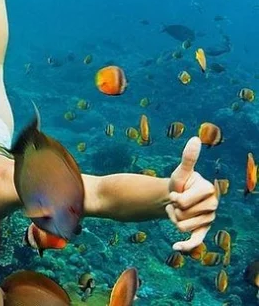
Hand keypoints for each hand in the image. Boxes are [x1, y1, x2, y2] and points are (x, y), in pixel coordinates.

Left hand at [165, 137, 217, 251]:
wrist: (177, 196)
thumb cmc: (180, 183)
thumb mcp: (182, 171)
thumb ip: (188, 158)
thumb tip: (195, 139)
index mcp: (210, 190)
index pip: (184, 202)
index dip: (174, 199)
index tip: (176, 193)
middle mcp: (213, 206)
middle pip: (183, 216)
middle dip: (174, 210)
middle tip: (176, 203)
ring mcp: (209, 220)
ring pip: (182, 227)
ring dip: (173, 220)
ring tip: (177, 211)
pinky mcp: (203, 231)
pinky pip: (196, 241)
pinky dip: (186, 246)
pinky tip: (175, 247)